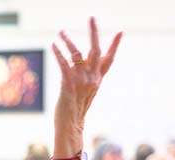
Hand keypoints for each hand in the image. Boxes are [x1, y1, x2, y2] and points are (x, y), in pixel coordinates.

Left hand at [52, 18, 121, 152]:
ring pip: (77, 54)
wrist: (70, 126)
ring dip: (68, 41)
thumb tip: (83, 63)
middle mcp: (92, 78)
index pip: (109, 59)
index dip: (115, 45)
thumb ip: (87, 77)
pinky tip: (53, 45)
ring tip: (61, 32)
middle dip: (94, 32)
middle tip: (92, 17)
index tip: (121, 32)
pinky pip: (64, 64)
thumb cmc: (75, 110)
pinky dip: (58, 53)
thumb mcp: (85, 92)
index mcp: (97, 80)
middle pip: (96, 50)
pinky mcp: (69, 85)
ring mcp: (81, 81)